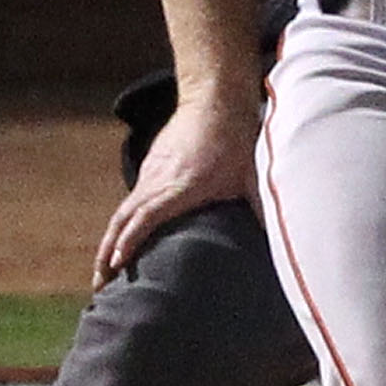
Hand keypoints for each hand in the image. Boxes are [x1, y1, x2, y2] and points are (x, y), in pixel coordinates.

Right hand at [91, 91, 258, 288]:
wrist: (214, 100)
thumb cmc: (235, 140)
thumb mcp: (252, 176)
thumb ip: (263, 208)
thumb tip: (286, 241)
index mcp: (181, 185)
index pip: (147, 215)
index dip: (130, 240)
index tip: (117, 263)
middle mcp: (158, 180)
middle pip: (122, 220)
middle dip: (107, 254)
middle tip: (99, 286)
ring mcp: (150, 174)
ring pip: (121, 213)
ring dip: (108, 243)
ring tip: (103, 274)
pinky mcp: (150, 170)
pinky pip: (129, 202)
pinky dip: (119, 226)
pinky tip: (118, 245)